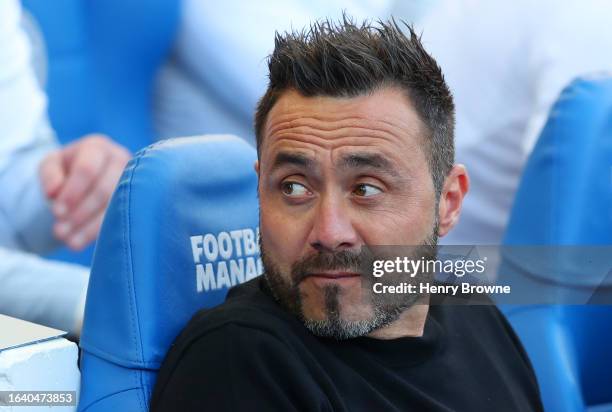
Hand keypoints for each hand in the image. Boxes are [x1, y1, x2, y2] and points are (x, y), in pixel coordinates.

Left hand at [39, 134, 130, 249]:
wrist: (88, 176)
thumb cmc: (68, 168)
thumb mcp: (52, 165)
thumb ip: (49, 175)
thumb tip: (54, 193)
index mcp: (97, 147)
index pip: (87, 169)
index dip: (72, 192)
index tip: (57, 212)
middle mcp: (120, 160)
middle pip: (105, 189)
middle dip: (81, 212)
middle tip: (60, 231)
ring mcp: (133, 180)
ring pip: (116, 206)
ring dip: (90, 227)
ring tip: (68, 241)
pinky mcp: (136, 200)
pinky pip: (121, 219)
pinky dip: (98, 233)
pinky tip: (80, 242)